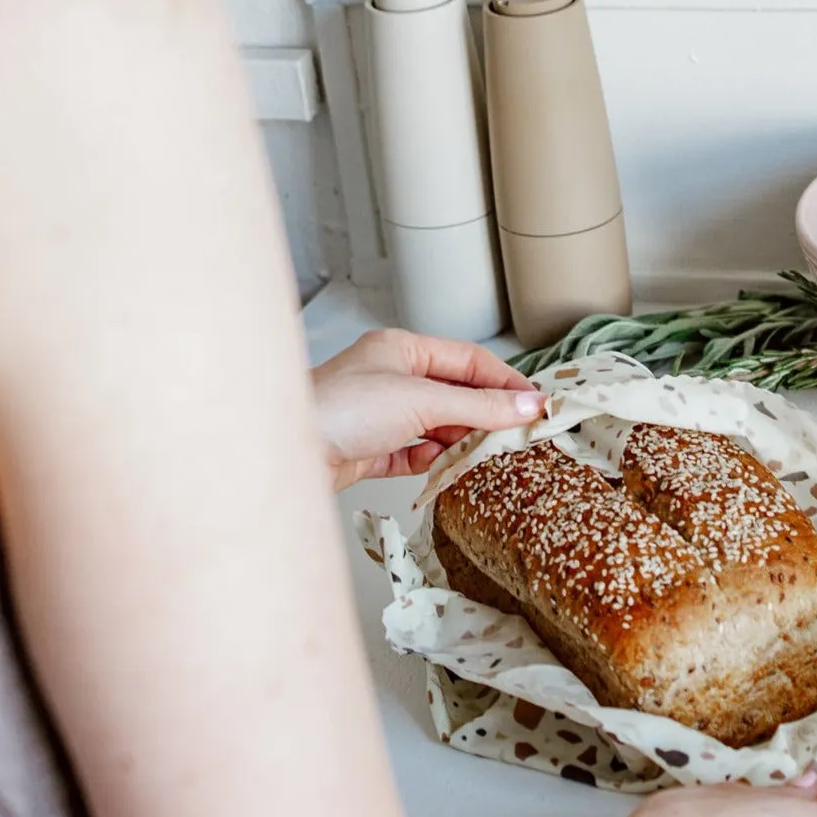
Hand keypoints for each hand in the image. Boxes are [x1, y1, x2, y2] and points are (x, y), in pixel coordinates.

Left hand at [310, 328, 548, 488]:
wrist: (281, 455)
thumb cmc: (339, 410)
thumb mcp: (421, 401)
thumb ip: (478, 404)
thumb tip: (526, 405)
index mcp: (402, 350)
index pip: (468, 360)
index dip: (505, 382)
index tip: (535, 405)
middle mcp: (391, 378)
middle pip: (455, 394)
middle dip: (484, 414)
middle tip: (516, 436)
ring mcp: (379, 415)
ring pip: (436, 426)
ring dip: (459, 440)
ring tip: (482, 454)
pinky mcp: (369, 449)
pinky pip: (414, 453)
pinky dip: (431, 460)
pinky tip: (441, 466)